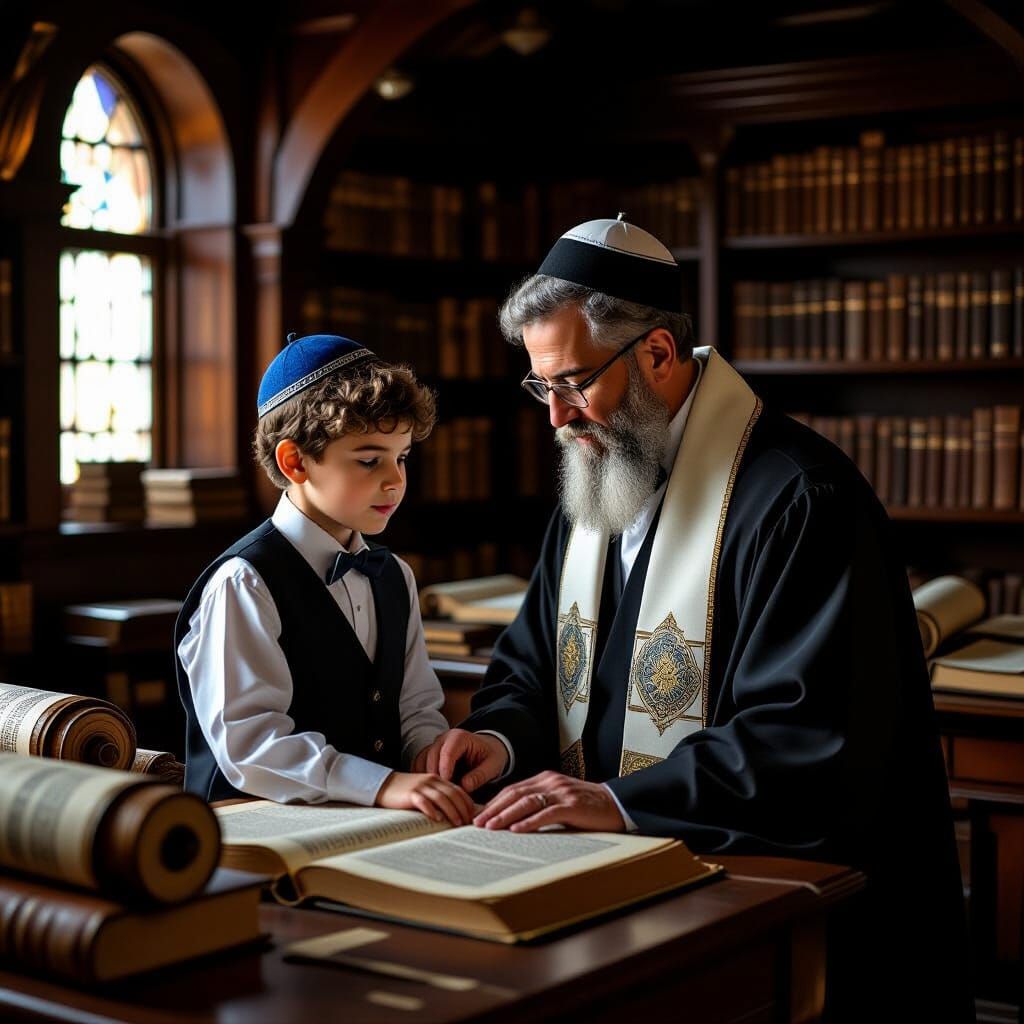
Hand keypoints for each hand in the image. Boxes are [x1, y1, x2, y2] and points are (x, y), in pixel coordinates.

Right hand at [375, 771, 474, 825]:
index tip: (473, 816)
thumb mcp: (425, 790)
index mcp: (437, 779)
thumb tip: (455, 812)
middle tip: (468, 823)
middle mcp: (431, 780)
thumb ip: (438, 797)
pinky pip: (424, 802)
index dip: (467, 803)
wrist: (384, 785)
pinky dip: (432, 810)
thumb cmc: (406, 792)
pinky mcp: (410, 793)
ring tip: (457, 823)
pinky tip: (437, 819)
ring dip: (451, 811)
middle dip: (462, 809)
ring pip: (441, 798)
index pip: (457, 790)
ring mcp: (421, 786)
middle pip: (452, 794)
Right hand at [420, 729, 507, 792]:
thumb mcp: (493, 765)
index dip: (446, 772)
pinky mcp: (429, 755)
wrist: (487, 749)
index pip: (447, 753)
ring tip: (437, 796)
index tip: (449, 789)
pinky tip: (431, 792)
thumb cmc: (490, 757)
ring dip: (427, 779)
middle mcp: (443, 738)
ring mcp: (434, 745)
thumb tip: (465, 786)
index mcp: (458, 737)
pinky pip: (420, 766)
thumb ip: (480, 775)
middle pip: (432, 757)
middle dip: (436, 777)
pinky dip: (423, 779)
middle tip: (441, 796)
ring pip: (423, 761)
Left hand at [472, 771, 625, 832]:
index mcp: (545, 779)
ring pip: (527, 802)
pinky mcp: (572, 805)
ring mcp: (561, 792)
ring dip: (506, 815)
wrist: (616, 804)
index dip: (494, 802)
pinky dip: (530, 822)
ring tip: (490, 827)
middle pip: (515, 794)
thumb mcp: (558, 801)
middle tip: (477, 823)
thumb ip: (539, 805)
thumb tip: (512, 821)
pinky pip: (546, 813)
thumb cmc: (586, 807)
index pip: (513, 790)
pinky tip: (517, 830)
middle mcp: (551, 782)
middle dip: (494, 809)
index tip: (478, 816)